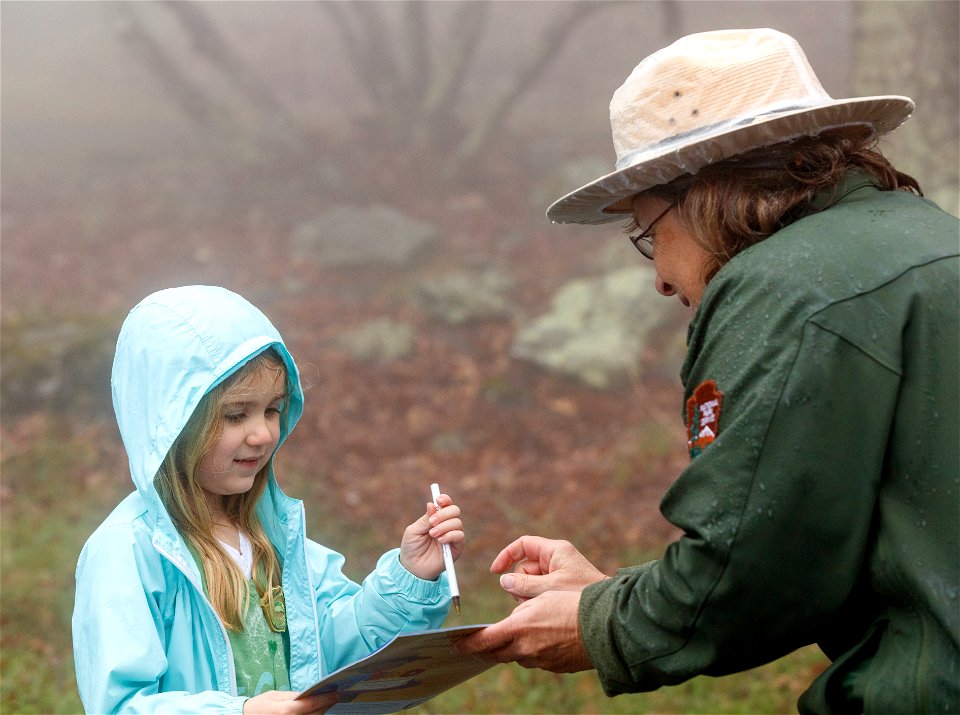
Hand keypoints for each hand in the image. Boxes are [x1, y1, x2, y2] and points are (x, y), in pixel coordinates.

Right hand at [243, 689, 337, 713]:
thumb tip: (309, 694)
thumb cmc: (259, 706)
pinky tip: (316, 712)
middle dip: (327, 705)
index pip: (313, 704)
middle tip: (335, 696)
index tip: (336, 693)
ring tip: (327, 704)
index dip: (327, 698)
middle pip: (316, 714)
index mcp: (287, 710)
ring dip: (321, 712)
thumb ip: (293, 696)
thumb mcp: (275, 696)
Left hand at [399, 492, 463, 580]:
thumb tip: (432, 504)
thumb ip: (425, 519)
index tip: (438, 500)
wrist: (413, 567)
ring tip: (432, 534)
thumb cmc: (411, 547)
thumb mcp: (414, 531)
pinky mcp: (457, 547)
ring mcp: (452, 536)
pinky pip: (460, 535)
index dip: (445, 499)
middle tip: (431, 522)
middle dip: (444, 514)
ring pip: (457, 522)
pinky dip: (450, 535)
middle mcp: (447, 524)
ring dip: (444, 526)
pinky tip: (440, 540)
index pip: (446, 504)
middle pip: (455, 510)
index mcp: (436, 518)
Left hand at [456, 590, 592, 671]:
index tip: (456, 646)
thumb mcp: (541, 597)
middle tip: (480, 645)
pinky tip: (543, 641)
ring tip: (518, 637)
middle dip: (488, 649)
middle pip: (498, 653)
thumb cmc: (570, 604)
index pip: (484, 641)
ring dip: (513, 648)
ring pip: (518, 657)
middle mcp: (526, 649)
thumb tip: (512, 621)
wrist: (601, 627)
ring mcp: (540, 661)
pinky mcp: (553, 667)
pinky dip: (534, 652)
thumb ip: (521, 610)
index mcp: (518, 628)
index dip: (468, 644)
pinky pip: (536, 661)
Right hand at [490, 536, 607, 601]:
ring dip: (528, 596)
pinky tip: (543, 610)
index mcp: (555, 551)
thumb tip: (503, 581)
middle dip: (521, 585)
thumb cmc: (583, 595)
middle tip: (528, 600)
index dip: (507, 556)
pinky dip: (536, 601)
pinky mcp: (558, 587)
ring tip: (540, 606)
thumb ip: (525, 585)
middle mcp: (555, 559)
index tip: (495, 572)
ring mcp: (557, 574)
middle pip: (524, 568)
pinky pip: (538, 592)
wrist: (608, 610)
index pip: (523, 545)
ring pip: (529, 582)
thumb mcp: (551, 588)